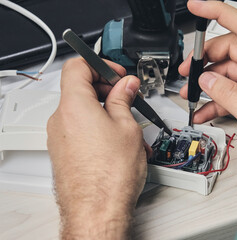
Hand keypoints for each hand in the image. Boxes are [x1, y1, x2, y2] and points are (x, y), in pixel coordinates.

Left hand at [47, 58, 147, 237]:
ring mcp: (59, 137)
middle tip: (127, 97)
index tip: (117, 74)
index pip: (77, 66)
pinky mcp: (63, 152)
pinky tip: (118, 141)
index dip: (100, 64)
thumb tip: (126, 85)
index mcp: (74, 106)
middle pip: (79, 88)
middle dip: (106, 88)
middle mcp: (60, 120)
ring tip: (128, 125)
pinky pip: (80, 129)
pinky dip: (98, 127)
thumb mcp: (127, 128)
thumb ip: (124, 99)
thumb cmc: (110, 176)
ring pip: (83, 111)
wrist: (97, 211)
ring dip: (106, 111)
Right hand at [180, 1, 236, 188]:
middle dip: (205, 60)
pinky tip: (204, 110)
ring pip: (229, 73)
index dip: (219, 12)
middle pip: (230, 51)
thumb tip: (207, 81)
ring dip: (208, 83)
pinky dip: (217, 100)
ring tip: (191, 95)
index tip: (197, 7)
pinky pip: (233, 91)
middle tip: (188, 72)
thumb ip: (228, 95)